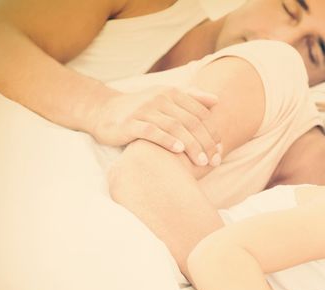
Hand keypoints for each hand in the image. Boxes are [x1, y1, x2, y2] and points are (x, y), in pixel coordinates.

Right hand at [88, 86, 222, 166]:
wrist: (104, 111)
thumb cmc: (142, 108)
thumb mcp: (166, 98)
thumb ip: (191, 97)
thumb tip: (217, 100)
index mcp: (172, 93)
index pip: (200, 113)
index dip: (213, 131)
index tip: (220, 149)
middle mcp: (160, 99)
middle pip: (191, 121)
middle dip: (206, 142)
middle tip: (215, 160)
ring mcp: (144, 110)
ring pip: (175, 127)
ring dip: (191, 145)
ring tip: (202, 161)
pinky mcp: (130, 123)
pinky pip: (152, 132)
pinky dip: (167, 140)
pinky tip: (178, 151)